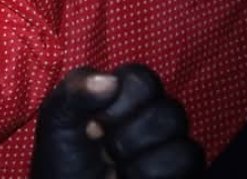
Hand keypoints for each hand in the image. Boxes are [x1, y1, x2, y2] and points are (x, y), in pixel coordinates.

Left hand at [32, 64, 203, 178]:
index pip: (141, 79)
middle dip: (127, 135)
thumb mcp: (57, 123)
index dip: (119, 102)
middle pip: (167, 107)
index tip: (94, 123)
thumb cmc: (64, 163)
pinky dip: (152, 172)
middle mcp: (149, 115)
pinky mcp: (182, 169)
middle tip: (105, 151)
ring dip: (137, 156)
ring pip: (179, 131)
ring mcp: (169, 143)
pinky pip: (189, 156)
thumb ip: (74, 92)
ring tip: (116, 167)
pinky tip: (133, 178)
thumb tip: (110, 80)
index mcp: (119, 96)